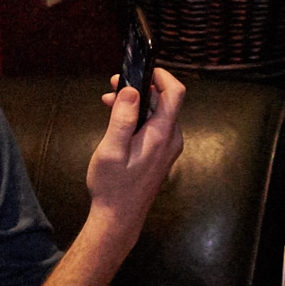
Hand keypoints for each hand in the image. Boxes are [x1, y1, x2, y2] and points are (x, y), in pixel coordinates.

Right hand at [86, 65, 184, 235]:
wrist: (119, 217)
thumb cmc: (112, 186)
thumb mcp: (111, 149)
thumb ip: (122, 118)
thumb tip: (131, 90)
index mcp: (161, 135)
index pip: (174, 93)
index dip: (162, 76)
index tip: (142, 68)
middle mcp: (171, 139)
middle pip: (164, 101)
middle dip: (141, 88)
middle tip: (113, 84)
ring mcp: (168, 148)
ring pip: (157, 114)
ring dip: (137, 103)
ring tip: (109, 102)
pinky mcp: (161, 154)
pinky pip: (155, 127)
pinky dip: (138, 118)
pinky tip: (118, 120)